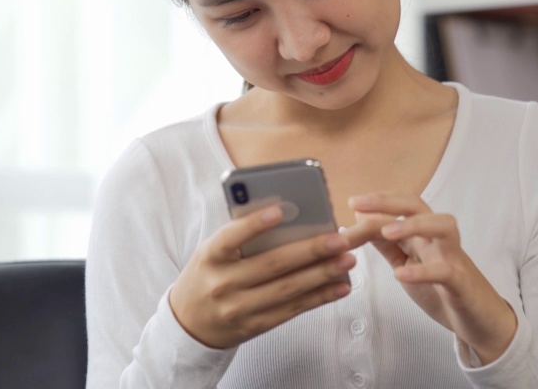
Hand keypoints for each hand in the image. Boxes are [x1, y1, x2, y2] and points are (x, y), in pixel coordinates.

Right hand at [168, 204, 356, 348]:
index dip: (254, 224)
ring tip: (348, 260)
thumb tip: (290, 219)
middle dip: (310, 250)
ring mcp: (239, 308)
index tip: (279, 211)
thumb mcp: (212, 252)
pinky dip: (319, 297)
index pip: (230, 237)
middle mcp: (223, 283)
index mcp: (210, 257)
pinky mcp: (255, 326)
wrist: (189, 323)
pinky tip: (340, 286)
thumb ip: (241, 238)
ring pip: (287, 289)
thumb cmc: (208, 274)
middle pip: (272, 265)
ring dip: (322, 274)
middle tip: (340, 238)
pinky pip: (292, 310)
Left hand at [348, 192, 517, 364]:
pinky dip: (424, 271)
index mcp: (424, 235)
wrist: (481, 320)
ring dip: (414, 226)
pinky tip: (402, 274)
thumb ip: (387, 244)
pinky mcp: (461, 284)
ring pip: (443, 227)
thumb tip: (362, 220)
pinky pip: (446, 271)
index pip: (401, 208)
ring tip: (387, 233)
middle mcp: (438, 240)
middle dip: (389, 201)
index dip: (376, 205)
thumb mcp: (408, 263)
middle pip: (419, 207)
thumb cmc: (442, 289)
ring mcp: (453, 258)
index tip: (352, 202)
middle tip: (360, 204)